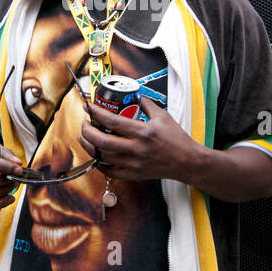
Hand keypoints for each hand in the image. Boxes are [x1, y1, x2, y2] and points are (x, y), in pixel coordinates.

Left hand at [78, 97, 198, 183]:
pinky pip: (109, 171)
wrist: (186, 161)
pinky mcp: (134, 174)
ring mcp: (133, 164)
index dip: (96, 113)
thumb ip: (146, 104)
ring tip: (85, 138)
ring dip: (89, 146)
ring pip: (102, 157)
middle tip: (84, 124)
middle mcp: (135, 149)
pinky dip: (99, 164)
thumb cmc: (176, 139)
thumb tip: (134, 95)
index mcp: (142, 132)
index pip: (112, 121)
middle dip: (87, 131)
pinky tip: (97, 155)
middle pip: (101, 141)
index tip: (89, 107)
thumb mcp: (162, 116)